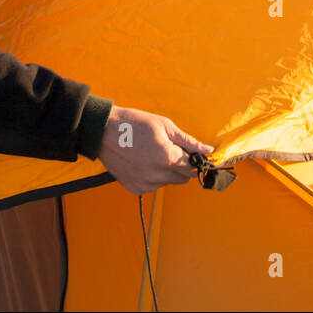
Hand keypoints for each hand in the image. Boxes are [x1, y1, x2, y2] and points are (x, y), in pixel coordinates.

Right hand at [97, 105, 215, 194]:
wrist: (103, 131)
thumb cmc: (135, 123)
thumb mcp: (164, 126)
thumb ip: (188, 141)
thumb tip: (209, 151)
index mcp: (167, 158)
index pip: (193, 168)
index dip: (196, 161)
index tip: (193, 154)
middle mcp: (157, 175)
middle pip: (182, 178)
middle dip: (181, 166)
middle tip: (169, 149)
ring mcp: (145, 184)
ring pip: (167, 182)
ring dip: (166, 172)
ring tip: (152, 154)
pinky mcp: (135, 188)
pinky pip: (153, 186)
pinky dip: (153, 177)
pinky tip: (143, 162)